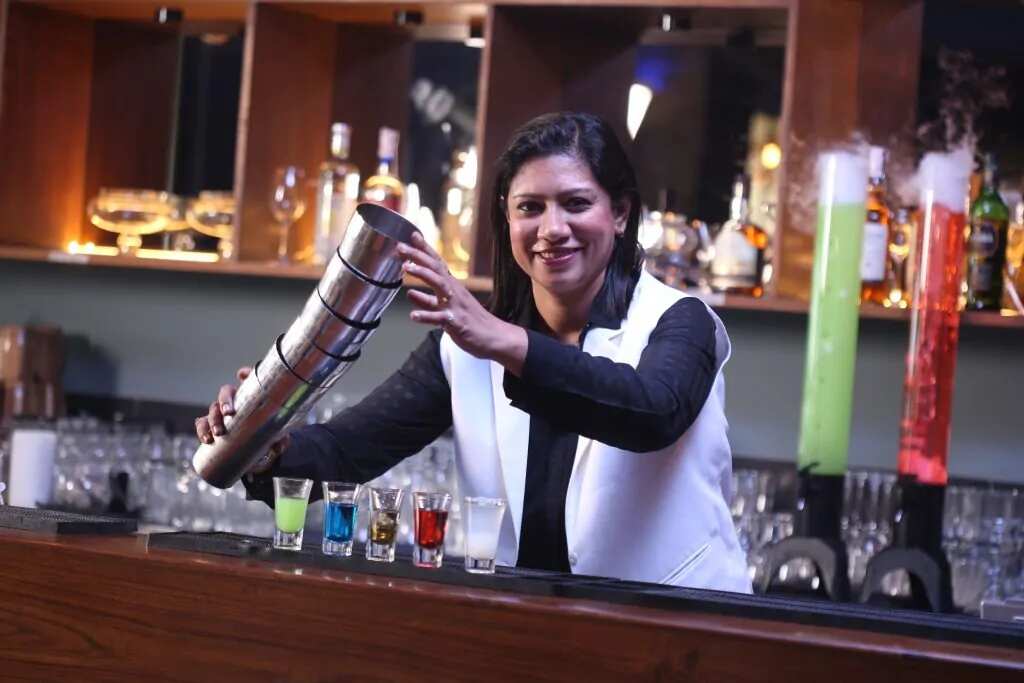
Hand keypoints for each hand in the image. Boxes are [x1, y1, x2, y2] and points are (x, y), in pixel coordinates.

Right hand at [194, 366, 289, 473]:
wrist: (256, 452)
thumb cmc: (268, 436)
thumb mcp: (277, 435)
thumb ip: (280, 439)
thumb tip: (277, 446)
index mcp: (252, 397)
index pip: (249, 380)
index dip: (245, 374)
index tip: (241, 374)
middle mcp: (235, 401)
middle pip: (225, 392)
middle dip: (225, 401)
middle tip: (228, 413)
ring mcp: (222, 413)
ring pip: (213, 409)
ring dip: (213, 419)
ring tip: (218, 432)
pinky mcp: (212, 427)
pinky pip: (202, 424)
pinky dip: (202, 429)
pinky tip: (207, 438)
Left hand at [398, 233, 526, 373]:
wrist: (493, 337)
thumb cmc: (470, 321)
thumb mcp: (447, 308)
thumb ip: (428, 301)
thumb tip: (410, 293)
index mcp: (452, 286)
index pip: (437, 263)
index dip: (424, 249)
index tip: (412, 235)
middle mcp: (454, 291)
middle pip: (435, 269)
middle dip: (418, 256)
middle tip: (401, 246)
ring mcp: (455, 306)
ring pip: (439, 286)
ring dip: (423, 274)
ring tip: (406, 268)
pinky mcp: (457, 322)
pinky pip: (440, 318)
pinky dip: (427, 315)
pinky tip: (413, 315)